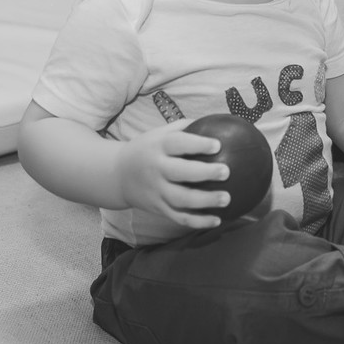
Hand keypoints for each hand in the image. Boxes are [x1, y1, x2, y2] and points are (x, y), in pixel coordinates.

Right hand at [113, 120, 230, 228]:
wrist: (117, 175)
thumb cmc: (147, 149)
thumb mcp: (159, 133)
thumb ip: (184, 127)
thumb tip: (215, 121)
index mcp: (158, 147)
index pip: (178, 144)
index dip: (198, 144)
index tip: (218, 145)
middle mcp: (156, 169)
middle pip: (180, 173)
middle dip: (204, 173)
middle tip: (226, 171)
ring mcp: (156, 191)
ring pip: (181, 199)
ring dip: (205, 201)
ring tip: (226, 198)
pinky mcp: (158, 208)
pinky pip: (179, 217)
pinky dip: (198, 221)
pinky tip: (217, 220)